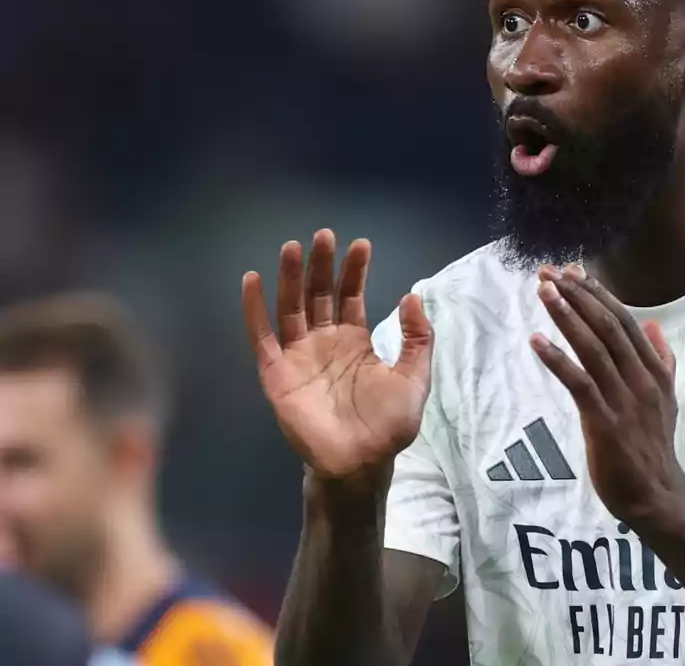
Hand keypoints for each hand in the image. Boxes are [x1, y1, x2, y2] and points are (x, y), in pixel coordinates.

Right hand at [242, 229, 433, 482]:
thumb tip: (413, 295)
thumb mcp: (415, 376)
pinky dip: (254, 309)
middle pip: (319, 293)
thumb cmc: (388, 424)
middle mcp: (324, 341)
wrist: (363, 461)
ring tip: (292, 247)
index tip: (361, 244)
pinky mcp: (277, 373)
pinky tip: (253, 280)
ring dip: (289, 277)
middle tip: (324, 235)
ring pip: (290, 307)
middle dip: (321, 264)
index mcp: (354, 341)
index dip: (354, 270)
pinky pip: (262, 336)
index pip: (350, 295)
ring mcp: (298, 355)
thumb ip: (418, 338)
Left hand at [531, 264, 684, 524]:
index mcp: (655, 370)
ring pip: (594, 347)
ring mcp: (624, 399)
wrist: (657, 496)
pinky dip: (557, 359)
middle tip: (549, 273)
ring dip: (567, 316)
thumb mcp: (668, 399)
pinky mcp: (604, 422)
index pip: (625, 321)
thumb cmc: (654, 447)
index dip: (599, 294)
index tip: (574, 272)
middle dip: (577, 296)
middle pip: (608, 326)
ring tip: (544, 292)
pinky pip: (579, 382)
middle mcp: (642, 379)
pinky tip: (536, 341)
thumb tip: (654, 326)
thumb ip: (663, 361)